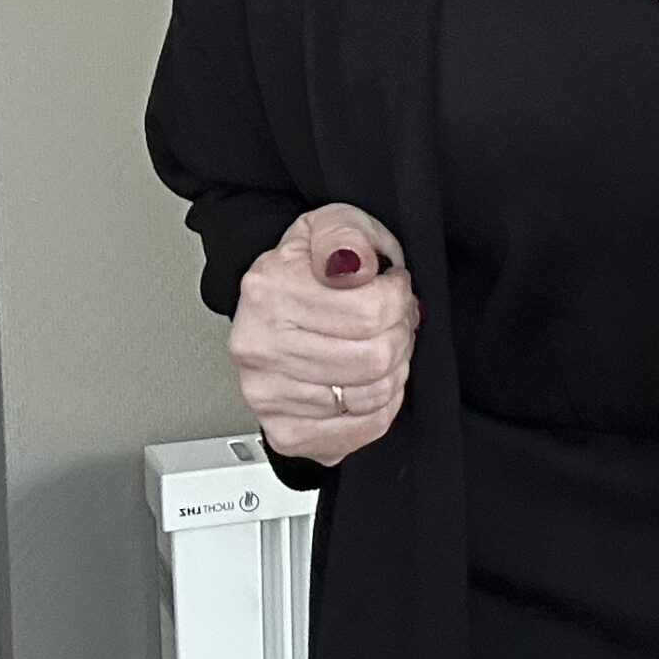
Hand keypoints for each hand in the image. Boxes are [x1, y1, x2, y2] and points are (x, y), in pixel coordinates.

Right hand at [230, 203, 418, 466]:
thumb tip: (352, 263)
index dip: (398, 298)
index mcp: (267, 291)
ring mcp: (267, 396)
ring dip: (394, 369)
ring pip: (373, 395)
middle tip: (394, 320)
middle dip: (400, 335)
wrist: (273, 308)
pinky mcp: (285, 433)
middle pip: (374, 358)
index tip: (393, 288)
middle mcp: (258, 348)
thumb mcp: (331, 225)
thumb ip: (347, 235)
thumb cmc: (308, 269)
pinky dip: (382, 405)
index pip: (370, 312)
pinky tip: (369, 379)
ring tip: (381, 345)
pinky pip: (364, 428)